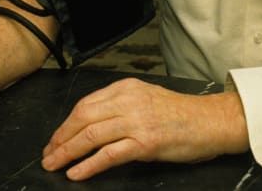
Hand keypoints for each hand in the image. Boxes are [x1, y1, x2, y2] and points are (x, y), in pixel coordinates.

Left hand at [41, 78, 248, 180]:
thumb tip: (90, 124)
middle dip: (60, 138)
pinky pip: (109, 154)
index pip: (84, 105)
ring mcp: (136, 122)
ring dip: (68, 152)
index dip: (65, 124)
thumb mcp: (145, 98)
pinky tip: (76, 172)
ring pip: (91, 136)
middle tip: (48, 154)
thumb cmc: (181, 114)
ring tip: (54, 164)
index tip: (55, 139)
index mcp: (124, 88)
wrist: (213, 121)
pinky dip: (89, 164)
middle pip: (82, 118)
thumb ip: (118, 105)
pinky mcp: (146, 142)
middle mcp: (127, 101)